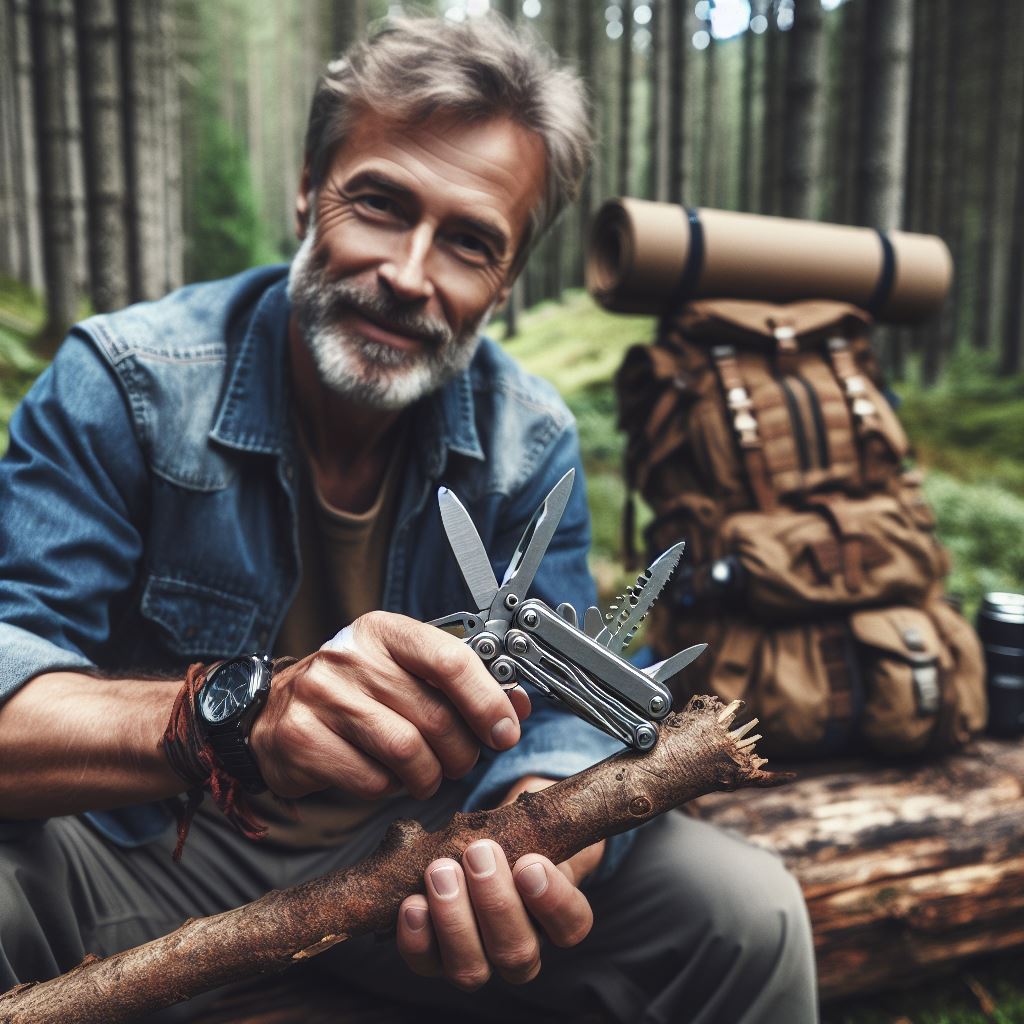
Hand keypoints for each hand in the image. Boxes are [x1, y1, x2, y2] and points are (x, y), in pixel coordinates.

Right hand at [249, 611, 530, 799]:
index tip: (505, 731)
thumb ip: (462, 686)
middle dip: (461, 751)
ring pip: (406, 752)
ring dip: (428, 775)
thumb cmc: (354, 691)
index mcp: (385, 631)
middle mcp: (351, 656)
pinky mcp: (301, 738)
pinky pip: (370, 779)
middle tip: (461, 761)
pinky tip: (384, 777)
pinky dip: (388, 788)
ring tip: (426, 775)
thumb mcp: (406, 673)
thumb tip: (518, 706)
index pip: (450, 659)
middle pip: (434, 715)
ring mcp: (321, 695)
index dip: (488, 701)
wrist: (271, 712)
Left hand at [395, 776, 604, 989]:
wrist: (478, 847)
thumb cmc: (516, 833)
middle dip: (495, 902)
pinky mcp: (435, 959)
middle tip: (478, 853)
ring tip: (440, 871)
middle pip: (517, 953)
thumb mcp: (539, 821)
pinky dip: (416, 936)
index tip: (531, 863)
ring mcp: (478, 961)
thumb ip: (544, 816)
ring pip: (471, 969)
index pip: (571, 925)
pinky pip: (425, 963)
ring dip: (454, 920)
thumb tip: (542, 797)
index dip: (553, 900)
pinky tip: (412, 903)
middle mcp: (521, 950)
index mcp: (558, 919)